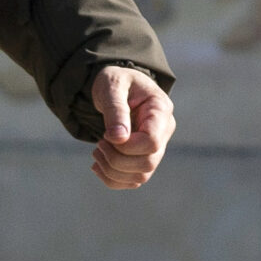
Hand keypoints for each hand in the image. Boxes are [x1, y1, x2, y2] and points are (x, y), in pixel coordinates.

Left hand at [89, 65, 174, 189]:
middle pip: (147, 163)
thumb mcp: (112, 86)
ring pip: (141, 176)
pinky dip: (112, 179)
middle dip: (117, 160)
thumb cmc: (116, 80)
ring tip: (96, 152)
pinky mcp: (144, 158)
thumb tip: (119, 138)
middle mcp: (164, 131)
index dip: (126, 146)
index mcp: (161, 110)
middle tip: (99, 144)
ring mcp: (156, 147)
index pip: (151, 141)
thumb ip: (115, 109)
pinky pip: (133, 180)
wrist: (116, 86)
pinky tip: (97, 165)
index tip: (106, 134)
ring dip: (113, 171)